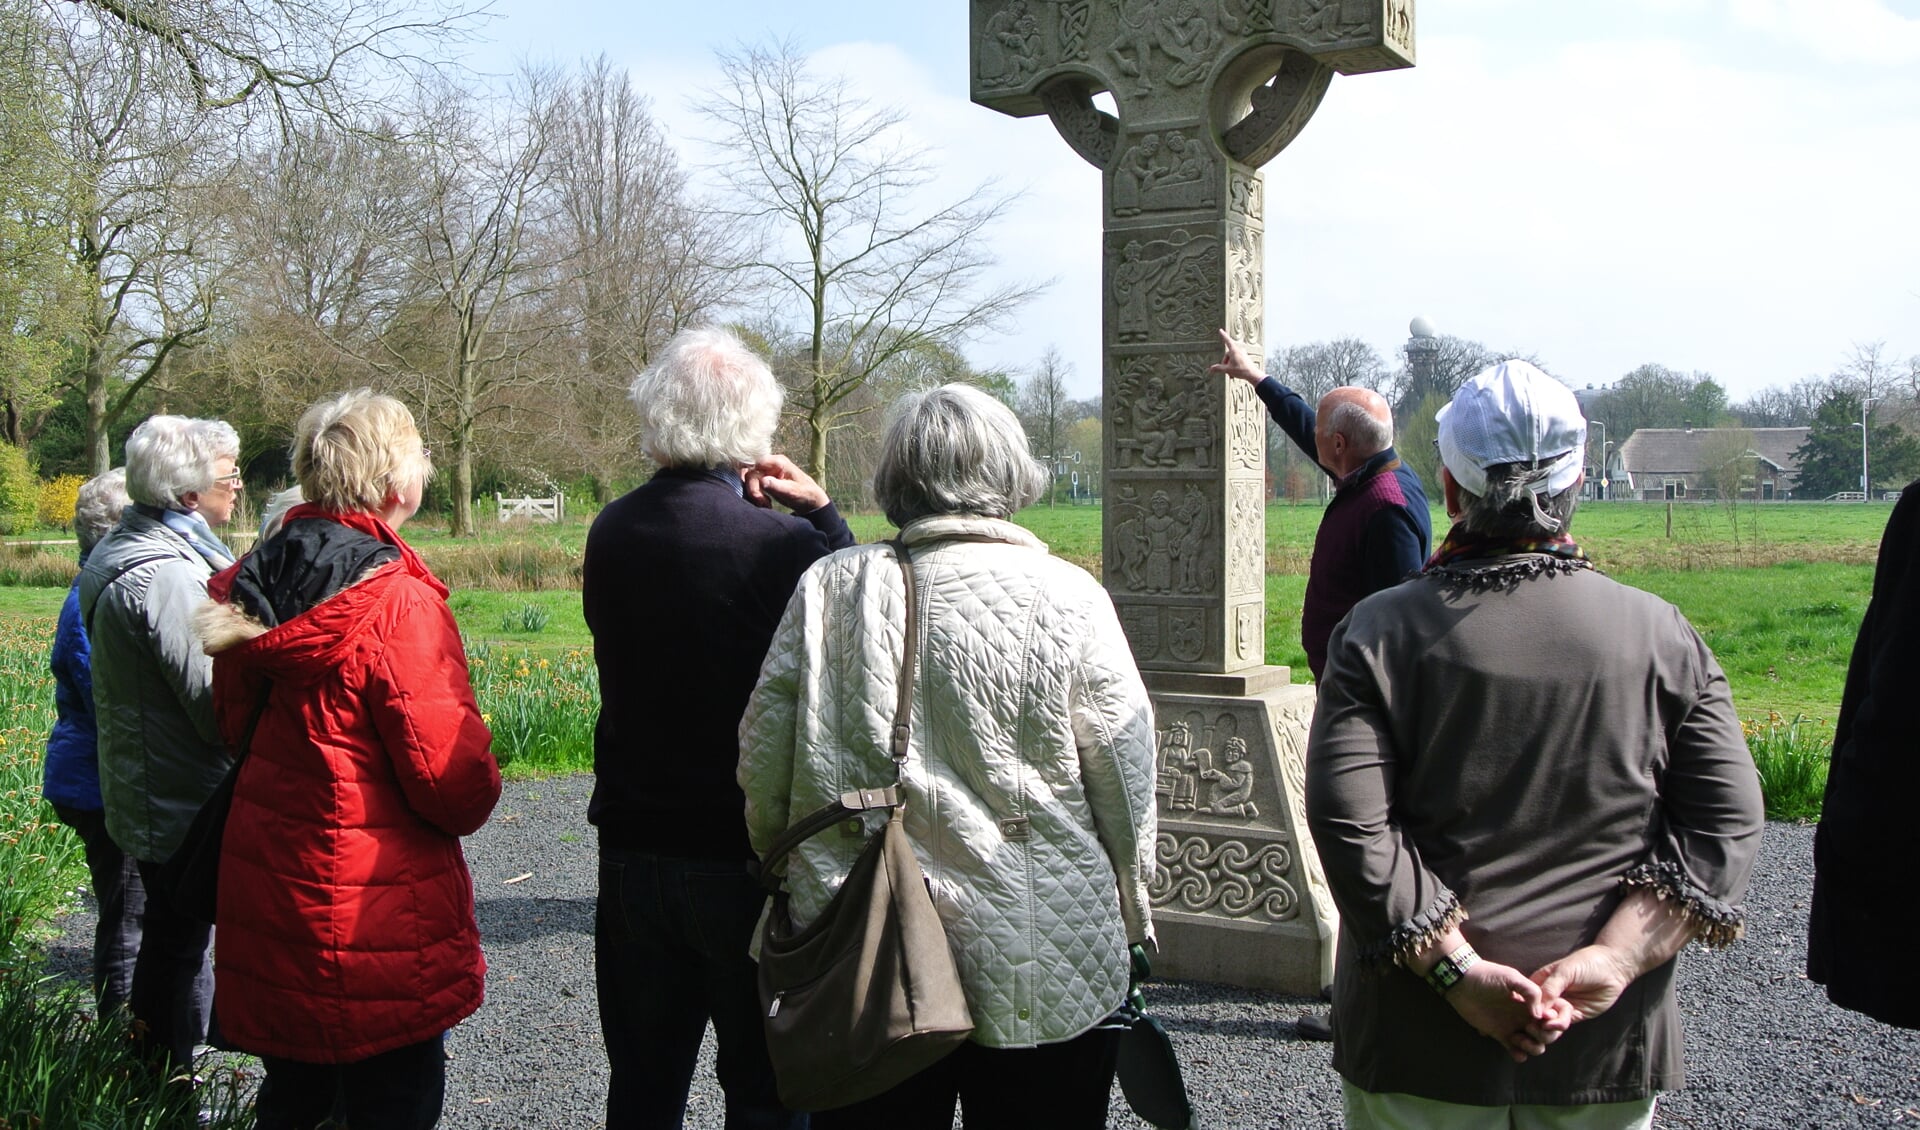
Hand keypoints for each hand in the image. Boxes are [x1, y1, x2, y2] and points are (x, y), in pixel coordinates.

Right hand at [744, 454, 829, 512]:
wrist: (810, 501)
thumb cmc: (805, 494)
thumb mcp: (792, 491)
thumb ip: (777, 486)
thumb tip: (763, 480)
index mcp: (778, 462)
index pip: (757, 463)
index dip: (752, 476)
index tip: (756, 493)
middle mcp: (771, 464)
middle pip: (751, 472)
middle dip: (753, 489)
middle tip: (761, 502)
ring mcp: (768, 472)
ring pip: (750, 480)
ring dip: (754, 494)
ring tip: (765, 504)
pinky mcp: (765, 480)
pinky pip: (754, 485)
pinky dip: (756, 496)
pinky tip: (765, 503)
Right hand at [1208, 328, 1263, 384]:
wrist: (1252, 374)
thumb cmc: (1241, 370)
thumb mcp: (1228, 370)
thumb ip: (1218, 368)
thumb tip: (1210, 369)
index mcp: (1234, 351)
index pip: (1227, 341)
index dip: (1223, 335)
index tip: (1220, 330)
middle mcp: (1239, 350)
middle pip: (1228, 355)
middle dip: (1226, 362)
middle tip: (1227, 371)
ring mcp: (1242, 353)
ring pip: (1232, 358)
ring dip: (1230, 365)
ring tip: (1231, 373)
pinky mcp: (1245, 357)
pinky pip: (1236, 359)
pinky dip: (1234, 365)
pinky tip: (1235, 372)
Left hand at [1445, 959, 1571, 1062]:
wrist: (1462, 981)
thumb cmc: (1487, 975)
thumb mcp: (1512, 977)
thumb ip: (1530, 991)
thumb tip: (1539, 1015)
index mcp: (1532, 1001)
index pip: (1553, 1016)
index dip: (1554, 1022)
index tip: (1545, 1020)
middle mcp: (1526, 1015)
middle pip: (1547, 1034)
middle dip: (1544, 1037)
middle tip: (1529, 1028)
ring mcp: (1513, 1025)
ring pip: (1534, 1045)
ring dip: (1532, 1047)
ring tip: (1518, 1038)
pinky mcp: (1500, 1034)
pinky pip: (1514, 1050)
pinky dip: (1518, 1055)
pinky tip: (1514, 1049)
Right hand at [1532, 944, 1636, 1022]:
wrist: (1613, 969)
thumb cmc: (1586, 963)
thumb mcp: (1564, 971)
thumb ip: (1550, 988)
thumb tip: (1538, 1009)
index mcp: (1540, 982)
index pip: (1527, 997)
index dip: (1524, 1006)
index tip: (1526, 1012)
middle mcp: (1548, 996)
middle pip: (1535, 1012)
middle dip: (1535, 1020)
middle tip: (1538, 1022)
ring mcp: (1560, 1006)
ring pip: (1547, 1021)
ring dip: (1546, 1026)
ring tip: (1549, 1026)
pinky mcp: (1573, 1015)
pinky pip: (1562, 1024)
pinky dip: (1558, 1026)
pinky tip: (1559, 1024)